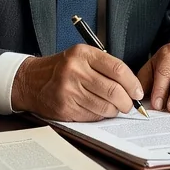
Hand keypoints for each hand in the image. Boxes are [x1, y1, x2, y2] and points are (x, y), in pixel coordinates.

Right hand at [10, 44, 143, 121]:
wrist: (31, 81)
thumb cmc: (61, 68)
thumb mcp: (81, 56)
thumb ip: (105, 66)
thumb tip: (132, 86)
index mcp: (83, 54)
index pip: (118, 69)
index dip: (133, 83)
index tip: (138, 91)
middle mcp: (75, 71)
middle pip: (113, 90)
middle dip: (127, 101)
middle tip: (129, 104)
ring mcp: (69, 90)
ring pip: (105, 106)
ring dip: (115, 110)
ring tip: (114, 107)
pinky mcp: (65, 107)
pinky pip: (92, 116)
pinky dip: (100, 115)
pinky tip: (98, 110)